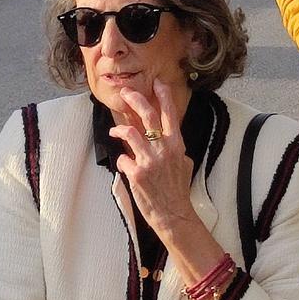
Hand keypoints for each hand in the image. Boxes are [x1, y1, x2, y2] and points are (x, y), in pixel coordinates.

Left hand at [109, 79, 200, 238]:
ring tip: (114, 129)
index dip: (163, 96)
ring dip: (119, 129)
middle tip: (126, 92)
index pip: (170, 115)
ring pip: (130, 133)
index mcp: (177, 145)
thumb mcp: (184, 164)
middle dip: (135, 99)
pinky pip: (122, 159)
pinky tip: (125, 166)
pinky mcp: (137, 173)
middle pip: (148, 116)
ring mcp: (150, 161)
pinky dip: (122, 161)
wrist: (174, 215)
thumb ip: (174, 149)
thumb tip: (166, 139)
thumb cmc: (178, 191)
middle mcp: (164, 150)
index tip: (157, 83)